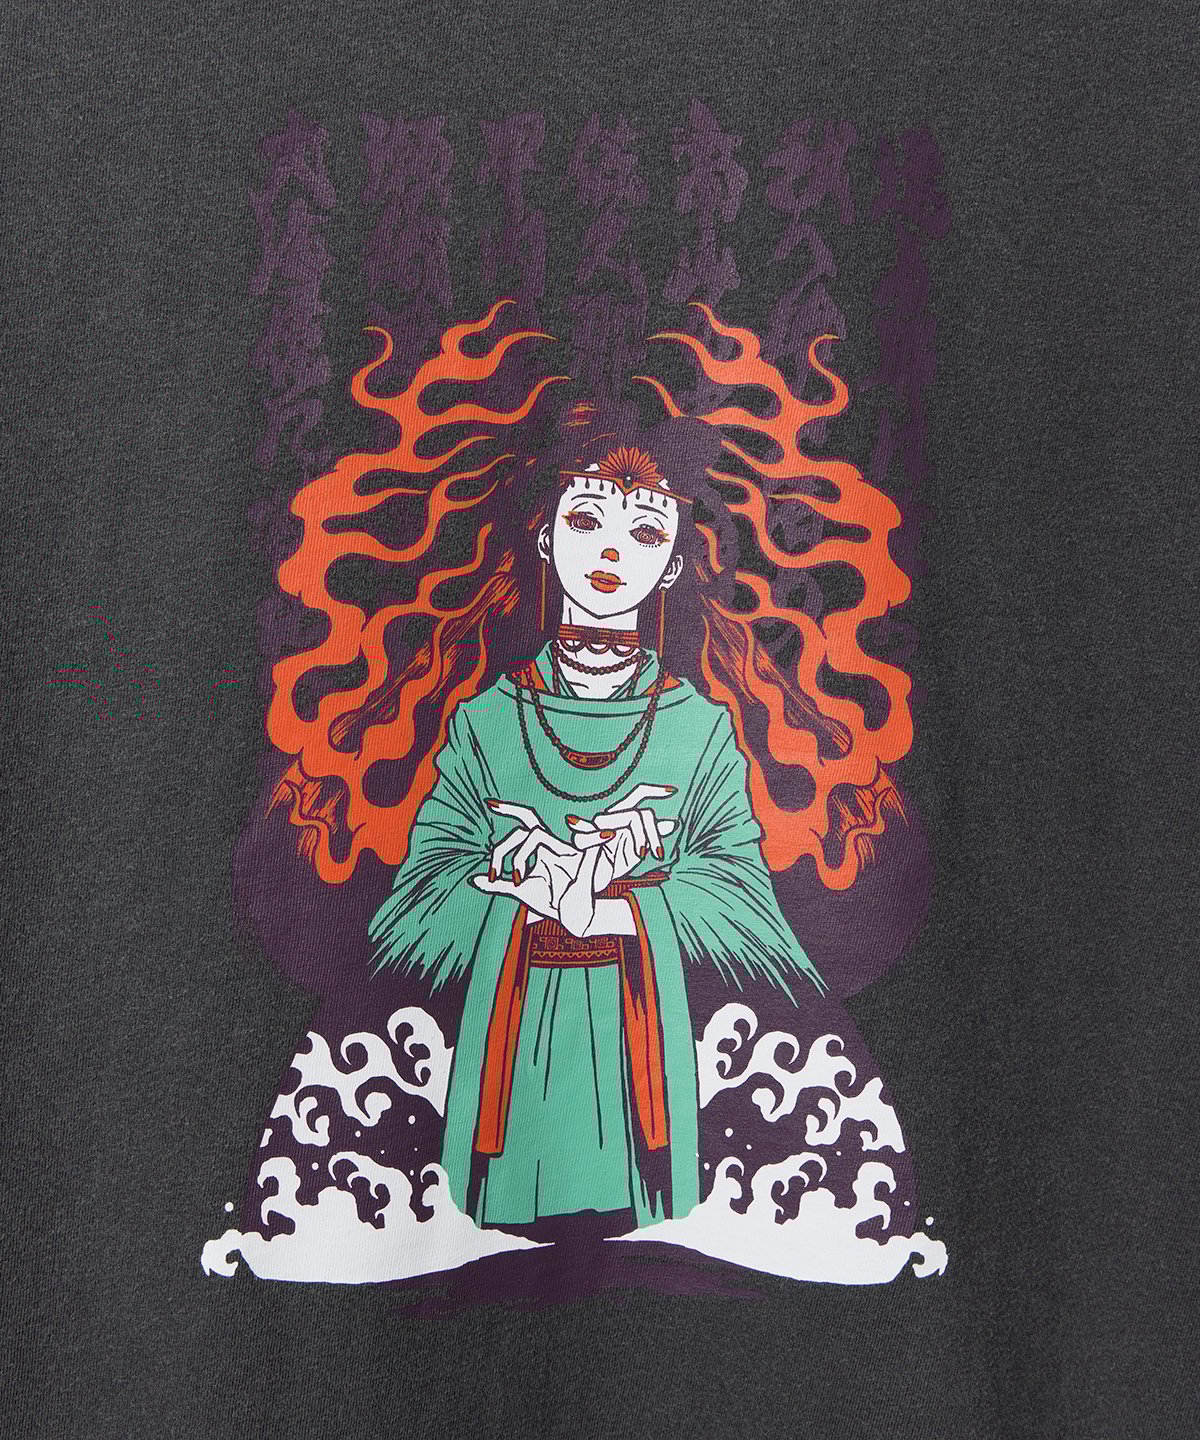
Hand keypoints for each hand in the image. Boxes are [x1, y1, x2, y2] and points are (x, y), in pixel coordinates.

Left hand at [470, 800, 594, 922]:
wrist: (573, 918)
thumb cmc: (550, 900)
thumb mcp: (519, 890)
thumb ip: (499, 883)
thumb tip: (474, 879)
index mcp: (540, 848)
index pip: (524, 822)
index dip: (509, 809)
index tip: (489, 803)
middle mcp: (552, 844)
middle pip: (525, 826)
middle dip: (503, 847)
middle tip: (494, 873)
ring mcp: (565, 849)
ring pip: (535, 833)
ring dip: (519, 856)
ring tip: (518, 880)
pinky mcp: (581, 858)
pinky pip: (573, 842)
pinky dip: (578, 840)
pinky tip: (551, 861)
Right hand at [564, 784, 678, 882]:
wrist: (589, 879)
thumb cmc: (613, 861)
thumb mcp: (636, 850)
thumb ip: (651, 836)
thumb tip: (672, 823)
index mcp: (622, 816)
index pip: (639, 794)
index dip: (655, 790)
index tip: (673, 792)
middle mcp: (610, 817)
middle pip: (638, 813)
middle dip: (652, 833)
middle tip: (659, 854)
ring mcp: (595, 827)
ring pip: (629, 818)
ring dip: (641, 837)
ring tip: (642, 855)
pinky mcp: (582, 841)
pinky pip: (589, 834)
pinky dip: (598, 833)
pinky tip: (609, 835)